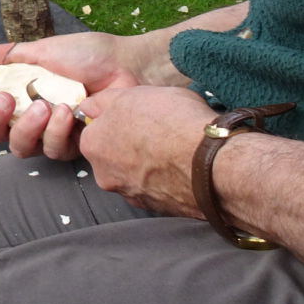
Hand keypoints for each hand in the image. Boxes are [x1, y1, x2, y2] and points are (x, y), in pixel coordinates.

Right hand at [0, 29, 146, 156]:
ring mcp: (52, 132)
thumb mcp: (45, 50)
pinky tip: (67, 112)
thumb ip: (13, 55)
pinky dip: (56, 131)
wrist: (127, 66)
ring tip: (45, 106)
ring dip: (28, 127)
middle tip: (6, 100)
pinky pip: (54, 149)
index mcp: (22, 92)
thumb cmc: (89, 55)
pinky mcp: (74, 144)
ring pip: (23, 147)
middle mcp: (32, 115)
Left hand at [77, 86, 216, 216]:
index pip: (97, 129)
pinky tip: (183, 167)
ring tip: (175, 149)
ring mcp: (132, 195)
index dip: (119, 118)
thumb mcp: (133, 94)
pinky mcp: (158, 209)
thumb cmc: (173, 122)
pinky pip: (158, 188)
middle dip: (132, 144)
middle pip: (114, 153)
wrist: (213, 163)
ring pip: (136, 172)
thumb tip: (89, 107)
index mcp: (93, 145)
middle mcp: (105, 175)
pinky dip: (166, 179)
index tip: (139, 116)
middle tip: (159, 132)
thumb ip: (104, 102)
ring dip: (150, 163)